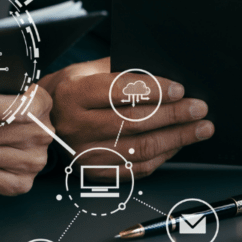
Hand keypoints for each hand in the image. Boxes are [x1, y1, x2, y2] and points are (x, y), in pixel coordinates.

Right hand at [39, 57, 213, 178]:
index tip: (180, 89)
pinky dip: (161, 157)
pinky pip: (134, 169)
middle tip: (199, 108)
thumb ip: (122, 69)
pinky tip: (177, 145)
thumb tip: (165, 72)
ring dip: (176, 139)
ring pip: (138, 149)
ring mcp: (83, 154)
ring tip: (200, 129)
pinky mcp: (92, 173)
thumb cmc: (72, 90)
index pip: (119, 91)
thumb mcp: (88, 69)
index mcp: (73, 94)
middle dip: (173, 115)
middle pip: (133, 123)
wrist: (41, 120)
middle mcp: (75, 126)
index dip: (154, 90)